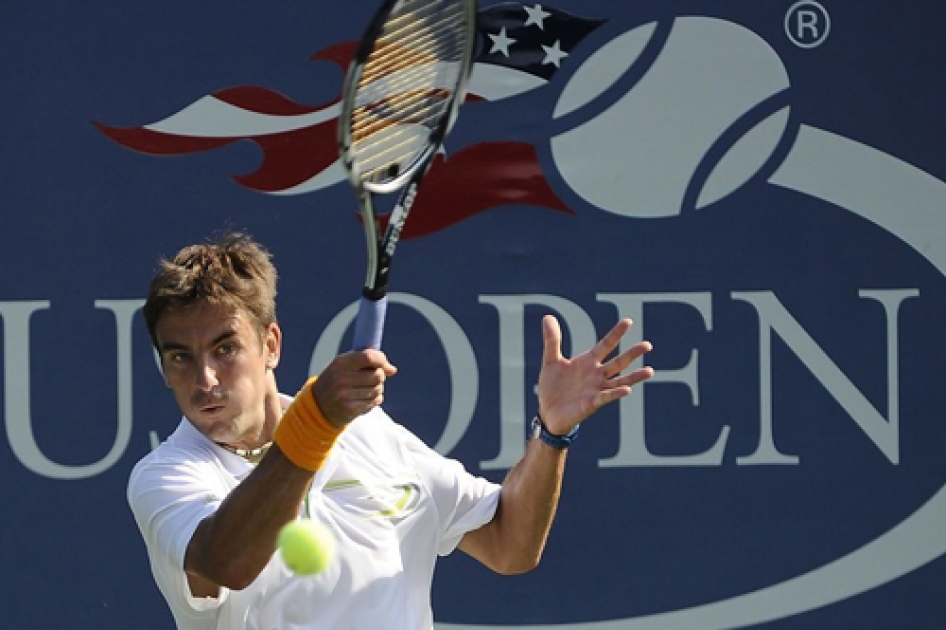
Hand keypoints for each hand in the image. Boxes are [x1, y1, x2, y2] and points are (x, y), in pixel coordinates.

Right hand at [311, 350, 397, 426]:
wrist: (318, 405)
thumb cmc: (336, 380)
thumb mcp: (344, 365)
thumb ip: (367, 361)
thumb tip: (392, 369)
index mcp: (340, 363)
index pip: (368, 357)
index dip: (381, 359)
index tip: (385, 364)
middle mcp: (342, 378)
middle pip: (377, 375)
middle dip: (379, 376)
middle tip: (371, 378)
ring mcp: (345, 395)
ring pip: (378, 389)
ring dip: (377, 389)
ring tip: (366, 389)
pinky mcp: (350, 409)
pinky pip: (375, 401)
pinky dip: (374, 399)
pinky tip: (364, 398)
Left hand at [536, 315, 652, 434]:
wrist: (547, 413)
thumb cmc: (552, 387)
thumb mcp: (551, 361)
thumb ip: (552, 340)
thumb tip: (548, 317)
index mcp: (589, 362)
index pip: (606, 345)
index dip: (616, 334)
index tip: (628, 321)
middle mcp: (597, 375)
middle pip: (618, 362)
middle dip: (632, 353)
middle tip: (647, 345)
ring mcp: (596, 389)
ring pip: (620, 381)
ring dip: (634, 377)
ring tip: (650, 371)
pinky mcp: (591, 404)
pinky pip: (606, 397)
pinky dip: (616, 393)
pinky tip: (628, 389)